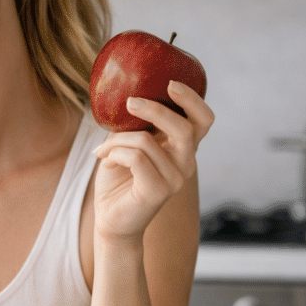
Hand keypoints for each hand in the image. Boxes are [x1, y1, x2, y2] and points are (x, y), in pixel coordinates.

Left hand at [92, 81, 214, 239]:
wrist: (110, 221)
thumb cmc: (117, 181)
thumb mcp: (126, 145)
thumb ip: (134, 125)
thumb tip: (127, 96)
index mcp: (182, 150)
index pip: (203, 121)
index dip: (192, 100)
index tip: (170, 83)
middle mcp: (185, 164)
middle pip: (185, 128)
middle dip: (156, 109)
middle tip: (130, 102)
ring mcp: (175, 179)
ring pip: (147, 141)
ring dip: (117, 140)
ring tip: (103, 149)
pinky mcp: (158, 191)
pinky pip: (135, 157)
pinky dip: (114, 153)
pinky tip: (104, 161)